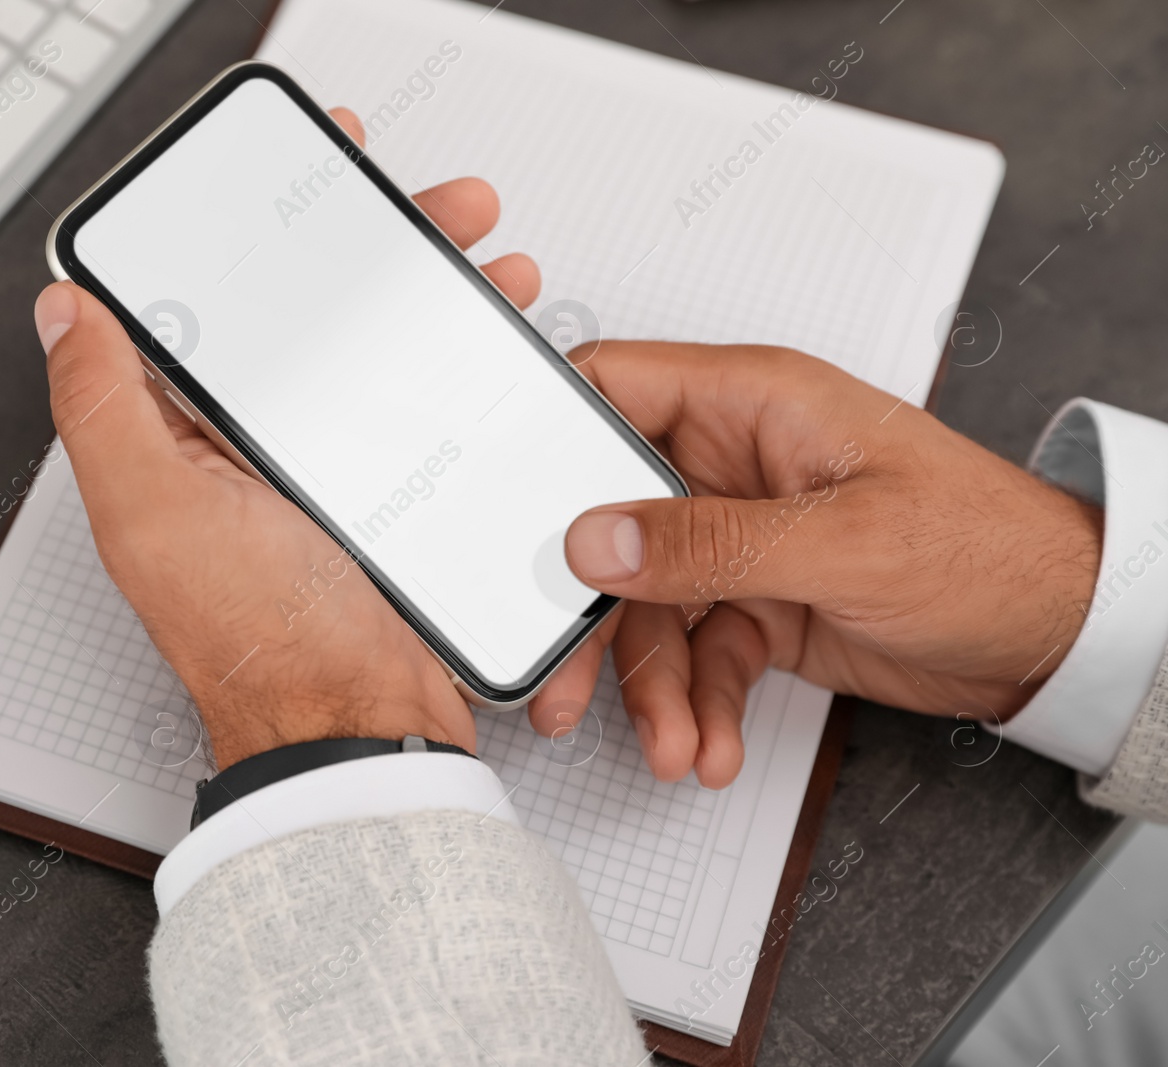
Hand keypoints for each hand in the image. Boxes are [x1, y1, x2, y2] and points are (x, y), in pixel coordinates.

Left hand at [35, 109, 540, 767]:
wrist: (362, 729)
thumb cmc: (263, 641)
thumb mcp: (159, 511)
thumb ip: (103, 407)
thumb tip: (63, 311)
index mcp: (174, 439)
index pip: (199, 300)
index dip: (245, 225)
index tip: (300, 171)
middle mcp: (239, 449)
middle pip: (296, 308)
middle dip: (363, 241)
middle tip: (419, 204)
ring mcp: (312, 470)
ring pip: (363, 344)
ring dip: (422, 287)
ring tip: (480, 258)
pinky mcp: (377, 497)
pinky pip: (410, 399)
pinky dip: (452, 357)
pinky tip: (491, 336)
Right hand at [530, 343, 1102, 787]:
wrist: (1056, 634)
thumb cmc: (984, 545)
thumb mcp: (840, 541)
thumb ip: (709, 543)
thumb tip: (596, 538)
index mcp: (749, 403)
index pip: (612, 389)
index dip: (544, 436)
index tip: (494, 507)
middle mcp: (731, 464)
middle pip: (613, 522)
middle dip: (591, 615)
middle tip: (563, 685)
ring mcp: (742, 537)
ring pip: (651, 606)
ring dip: (652, 686)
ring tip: (672, 747)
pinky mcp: (759, 600)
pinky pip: (698, 651)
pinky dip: (699, 704)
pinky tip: (713, 745)